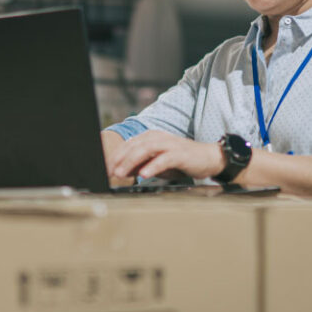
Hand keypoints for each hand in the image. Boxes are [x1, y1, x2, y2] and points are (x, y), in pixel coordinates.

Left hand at [107, 131, 225, 180]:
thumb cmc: (181, 161)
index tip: (104, 170)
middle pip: (133, 146)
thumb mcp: (157, 163)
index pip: (127, 145)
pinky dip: (152, 166)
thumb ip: (140, 165)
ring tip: (120, 173)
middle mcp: (158, 137)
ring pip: (145, 149)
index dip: (114, 157)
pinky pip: (164, 159)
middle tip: (108, 173)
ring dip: (131, 161)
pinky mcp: (179, 153)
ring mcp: (169, 144)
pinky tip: (144, 174)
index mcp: (150, 137)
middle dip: (118, 160)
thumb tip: (121, 171)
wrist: (207, 158)